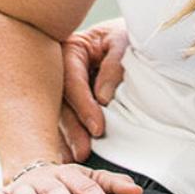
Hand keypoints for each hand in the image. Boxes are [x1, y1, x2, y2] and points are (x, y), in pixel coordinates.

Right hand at [59, 19, 129, 160]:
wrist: (136, 34)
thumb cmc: (128, 35)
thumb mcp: (123, 42)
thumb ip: (114, 65)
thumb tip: (103, 98)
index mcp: (69, 48)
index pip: (72, 80)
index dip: (84, 106)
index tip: (98, 128)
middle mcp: (59, 68)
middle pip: (61, 102)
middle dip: (72, 129)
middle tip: (83, 152)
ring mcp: (60, 84)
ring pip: (59, 114)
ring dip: (66, 137)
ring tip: (74, 160)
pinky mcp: (67, 98)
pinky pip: (63, 118)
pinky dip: (65, 137)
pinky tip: (67, 156)